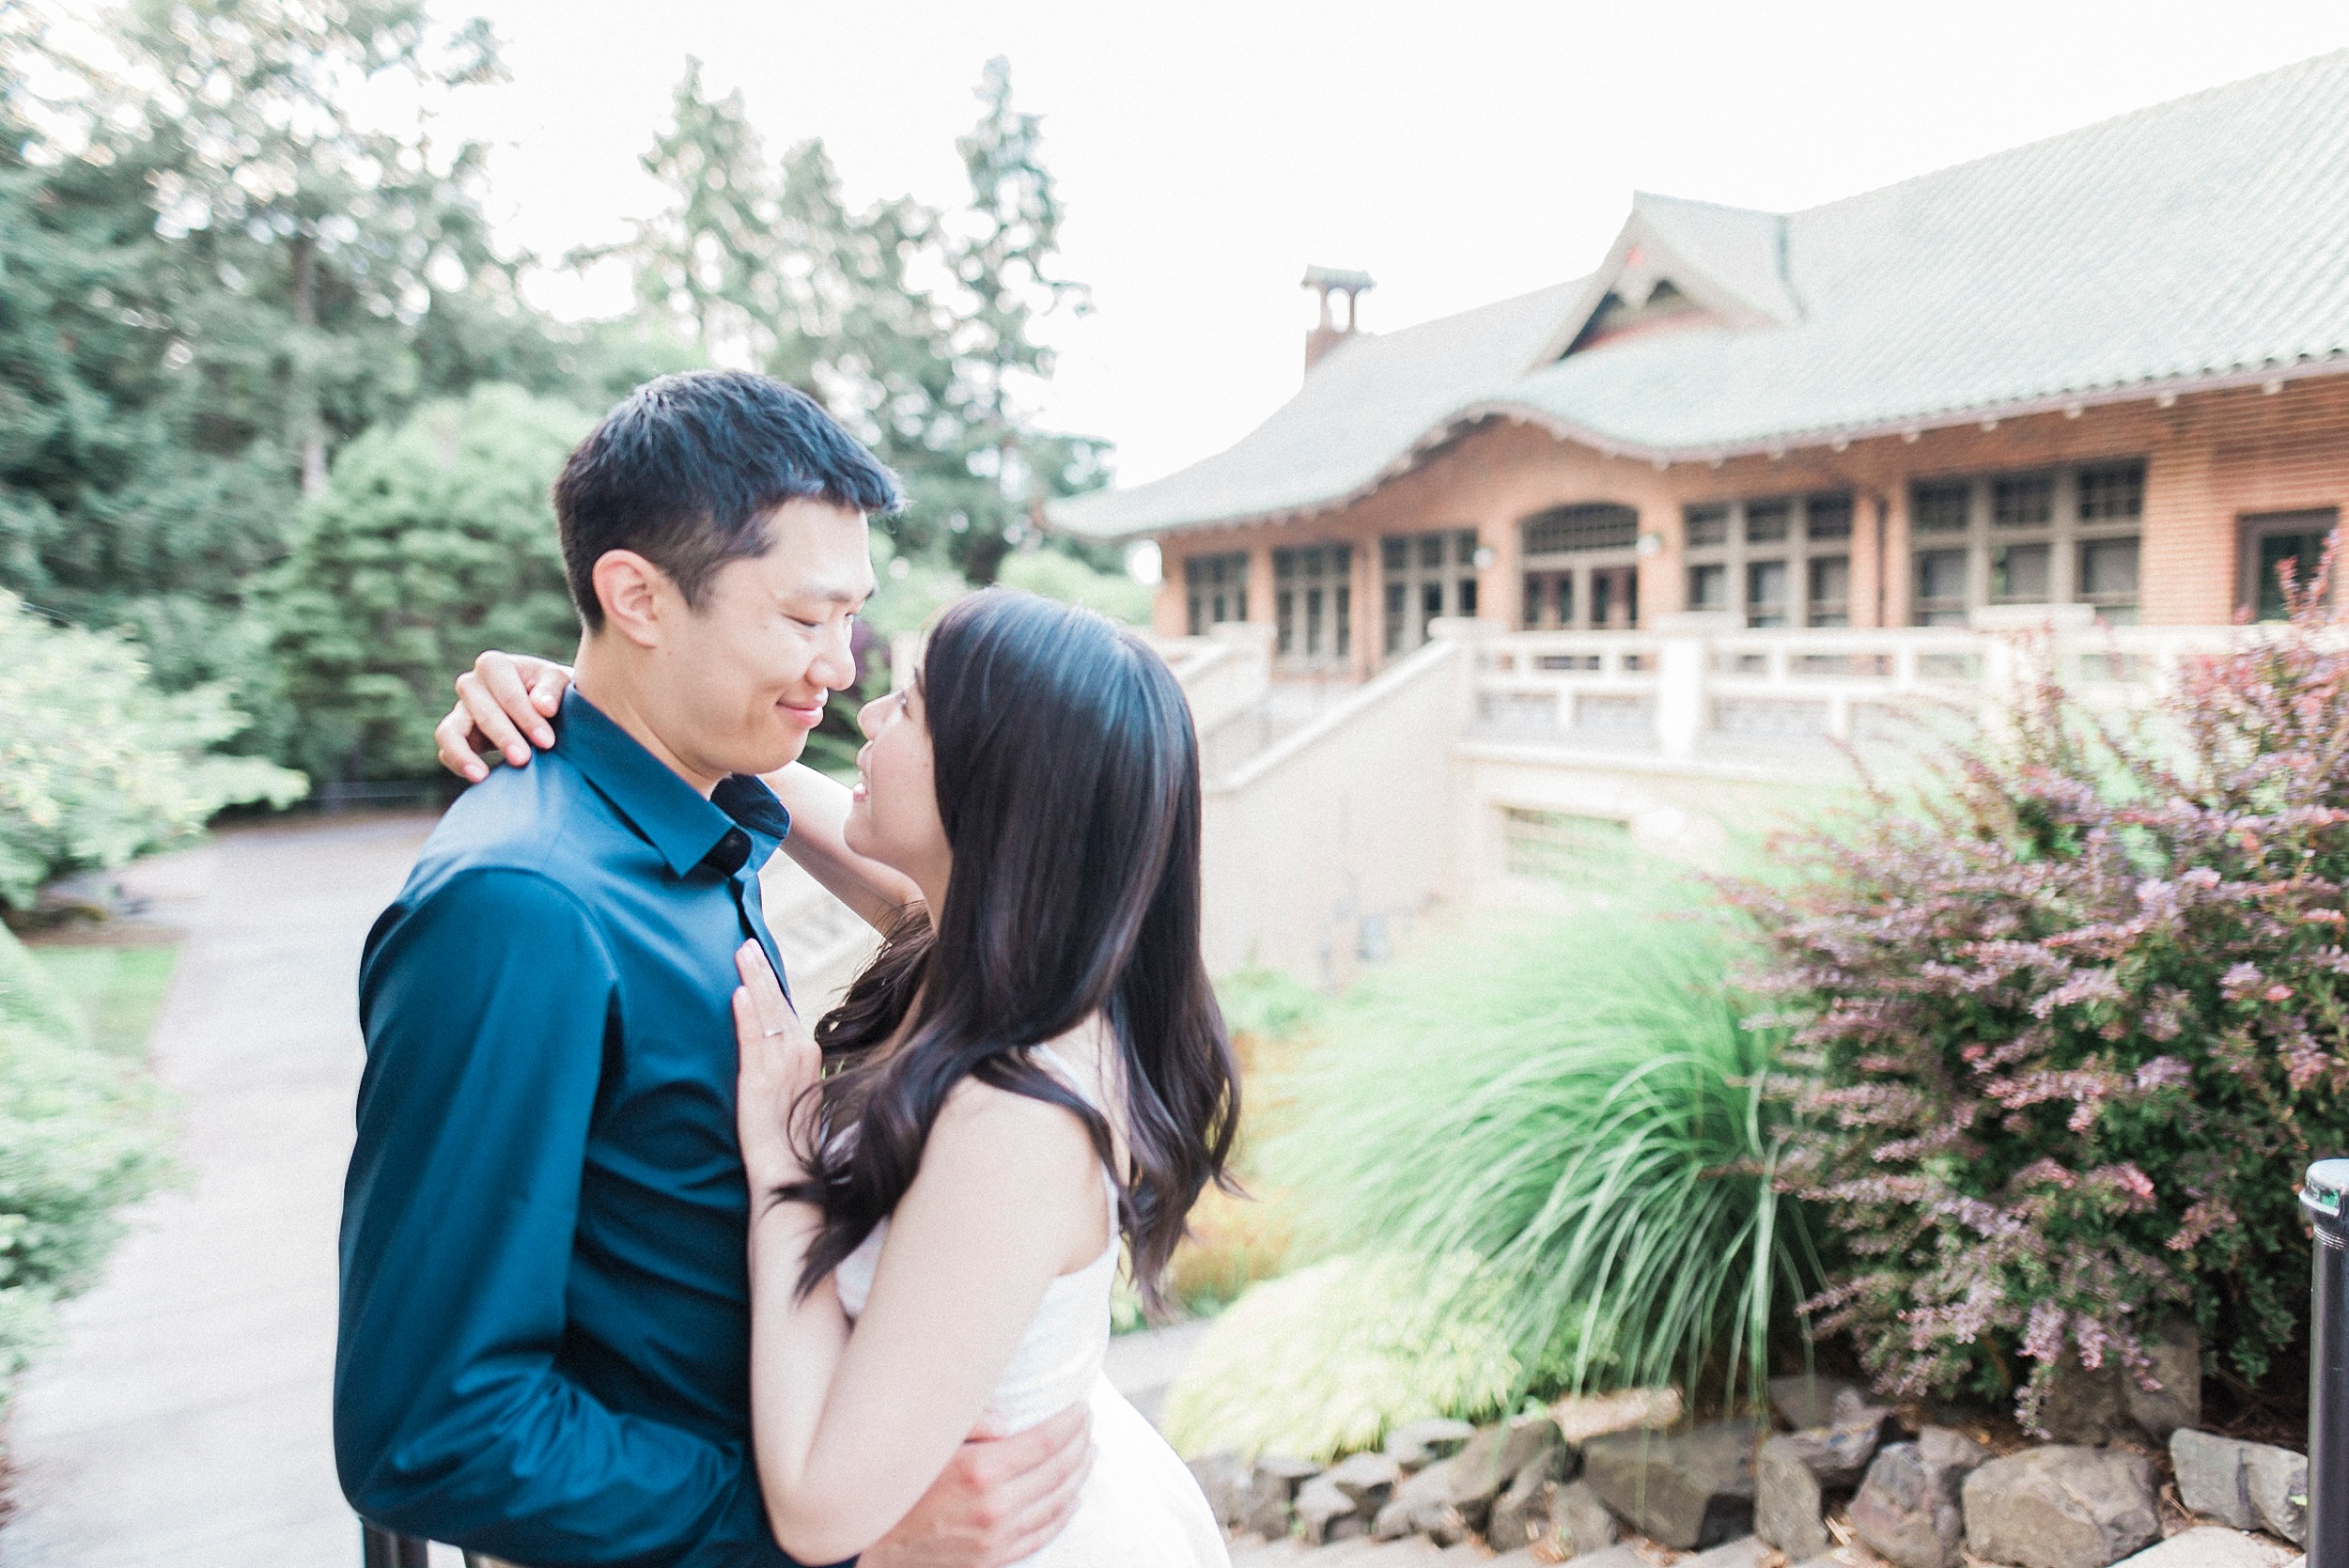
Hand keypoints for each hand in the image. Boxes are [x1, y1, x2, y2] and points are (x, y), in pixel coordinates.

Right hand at [434, 651, 573, 781]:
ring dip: (464, 754)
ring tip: (481, 776)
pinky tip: (479, 779)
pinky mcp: (455, 736)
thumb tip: (544, 707)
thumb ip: (552, 688)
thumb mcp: (559, 681)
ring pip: (449, 731)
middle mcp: (470, 684)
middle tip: (523, 759)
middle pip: (481, 712)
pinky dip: (458, 764)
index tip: (547, 741)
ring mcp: (459, 711)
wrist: (546, 708)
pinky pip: (446, 751)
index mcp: (494, 665)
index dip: (526, 718)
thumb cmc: (552, 691)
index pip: (507, 693)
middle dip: (503, 737)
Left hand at [733, 941, 819, 1198]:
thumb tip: (771, 1052)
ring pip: (768, 1012)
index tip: (760, 960)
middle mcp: (801, 1053)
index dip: (771, 984)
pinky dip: (746, 1015)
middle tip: (747, 943)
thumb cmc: (788, 1138)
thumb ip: (783, 1067)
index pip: (787, 1009)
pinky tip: (738, 993)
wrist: (788, 1170)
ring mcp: (782, 1065)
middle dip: (762, 971)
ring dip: (754, 980)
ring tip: (742, 954)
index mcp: (808, 1054)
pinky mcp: (760, 1080)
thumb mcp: (793, 1093)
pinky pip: (754, 1039)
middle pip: (779, 1002)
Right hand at [859, 1403, 1093, 1567]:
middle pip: (1058, 1470)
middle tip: (1088, 1424)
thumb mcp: (928, 1442)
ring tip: (1088, 1453)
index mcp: (980, 1470)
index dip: (1070, 1422)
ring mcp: (997, 1536)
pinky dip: (1064, 1513)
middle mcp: (995, 1506)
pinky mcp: (995, 1558)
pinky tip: (1073, 1497)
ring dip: (1079, 1475)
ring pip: (1057, 1502)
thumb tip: (1008, 1419)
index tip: (1082, 1407)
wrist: (870, 1542)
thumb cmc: (899, 1483)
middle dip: (1080, 1443)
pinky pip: (1043, 1534)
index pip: (1046, 1442)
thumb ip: (969, 1422)